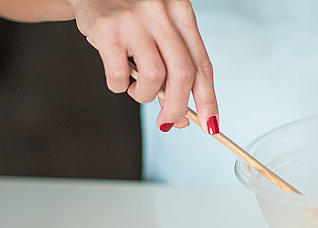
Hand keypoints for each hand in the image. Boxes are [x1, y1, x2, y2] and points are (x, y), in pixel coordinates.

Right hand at [70, 0, 218, 132]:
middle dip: (177, 108)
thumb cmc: (129, 16)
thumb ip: (172, 66)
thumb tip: (180, 116)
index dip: (208, 100)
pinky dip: (119, 86)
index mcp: (182, 13)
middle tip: (167, 122)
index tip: (210, 124)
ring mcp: (135, 20)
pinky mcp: (108, 28)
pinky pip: (119, 75)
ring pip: (154, 77)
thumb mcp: (159, 32)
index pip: (203, 65)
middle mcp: (162, 13)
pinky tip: (118, 78)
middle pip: (183, 75)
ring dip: (145, 95)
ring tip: (136, 90)